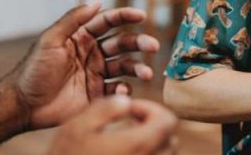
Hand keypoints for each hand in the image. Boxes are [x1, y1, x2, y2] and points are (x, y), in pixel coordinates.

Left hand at [10, 2, 159, 128]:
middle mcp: (92, 54)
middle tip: (152, 46)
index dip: (124, 16)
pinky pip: (117, 90)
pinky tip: (122, 91)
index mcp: (81, 37)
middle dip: (139, 43)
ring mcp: (96, 75)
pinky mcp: (97, 95)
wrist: (25, 104)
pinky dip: (124, 90)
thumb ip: (73, 20)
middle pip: (122, 44)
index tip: (141, 15)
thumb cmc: (34, 70)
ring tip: (146, 73)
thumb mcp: (51, 40)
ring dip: (137, 68)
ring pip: (124, 67)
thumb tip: (97, 1)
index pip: (107, 22)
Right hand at [49, 96, 177, 154]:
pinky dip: (149, 154)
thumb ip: (106, 109)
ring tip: (129, 138)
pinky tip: (125, 152)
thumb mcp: (79, 126)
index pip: (167, 121)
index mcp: (135, 146)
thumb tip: (126, 101)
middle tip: (132, 122)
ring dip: (154, 142)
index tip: (130, 111)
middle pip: (171, 140)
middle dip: (155, 125)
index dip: (150, 109)